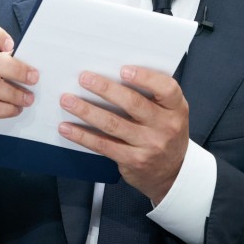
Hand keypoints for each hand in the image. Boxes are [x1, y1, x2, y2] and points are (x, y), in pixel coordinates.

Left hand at [57, 66, 188, 203]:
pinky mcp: (132, 160)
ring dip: (87, 110)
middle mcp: (165, 127)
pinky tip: (68, 127)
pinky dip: (82, 135)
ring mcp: (149, 145)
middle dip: (105, 88)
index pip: (166, 89)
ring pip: (113, 124)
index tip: (123, 70)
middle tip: (84, 78)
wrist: (171, 173)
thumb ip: (153, 96)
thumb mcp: (171, 113)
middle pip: (133, 104)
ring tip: (68, 100)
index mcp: (176, 109)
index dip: (145, 78)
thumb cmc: (166, 134)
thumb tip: (113, 74)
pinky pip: (103, 145)